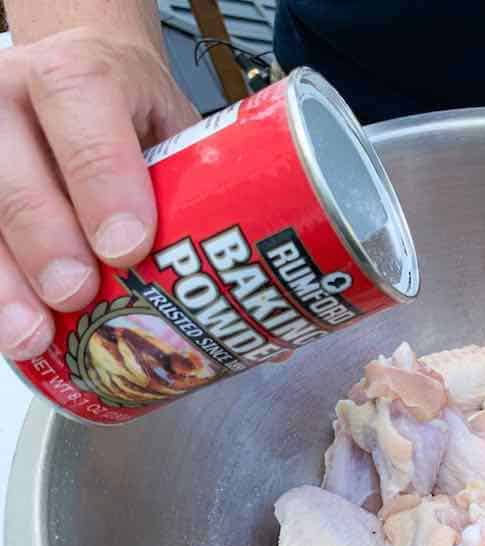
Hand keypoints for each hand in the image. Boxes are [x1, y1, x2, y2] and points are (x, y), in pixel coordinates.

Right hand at [0, 28, 198, 360]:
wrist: (80, 78)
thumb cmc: (132, 113)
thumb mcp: (176, 130)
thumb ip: (206, 195)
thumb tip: (262, 304)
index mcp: (81, 74)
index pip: (84, 114)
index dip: (103, 183)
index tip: (128, 247)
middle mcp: (12, 93)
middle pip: (14, 170)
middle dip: (46, 241)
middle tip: (76, 298)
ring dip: (4, 280)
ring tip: (32, 336)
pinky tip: (11, 328)